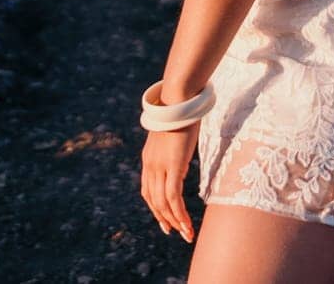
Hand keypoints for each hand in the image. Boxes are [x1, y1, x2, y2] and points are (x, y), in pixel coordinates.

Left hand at [142, 124, 198, 242]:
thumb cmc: (180, 114)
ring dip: (174, 221)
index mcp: (148, 159)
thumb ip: (173, 151)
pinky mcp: (172, 165)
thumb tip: (180, 157)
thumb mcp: (173, 137)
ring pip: (163, 203)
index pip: (148, 191)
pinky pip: (173, 197)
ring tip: (186, 233)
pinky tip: (186, 223)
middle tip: (175, 232)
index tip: (165, 221)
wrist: (178, 100)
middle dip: (164, 219)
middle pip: (153, 200)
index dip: (155, 208)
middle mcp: (150, 165)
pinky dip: (179, 213)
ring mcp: (160, 166)